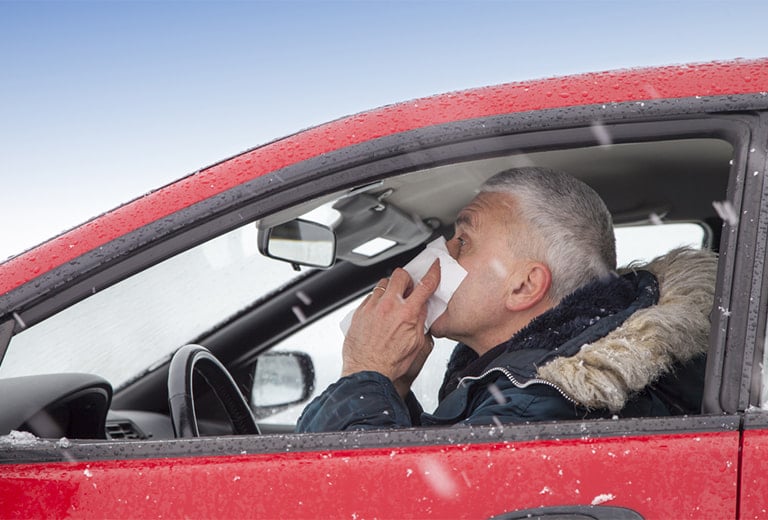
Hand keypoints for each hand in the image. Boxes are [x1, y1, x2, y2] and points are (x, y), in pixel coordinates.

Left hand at [341, 260, 440, 397]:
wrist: (367, 372)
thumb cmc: (390, 363)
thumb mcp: (417, 345)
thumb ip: (421, 322)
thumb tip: (422, 309)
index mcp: (407, 314)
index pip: (425, 285)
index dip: (433, 272)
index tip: (434, 266)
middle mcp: (388, 306)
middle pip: (400, 275)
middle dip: (407, 279)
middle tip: (408, 289)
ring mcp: (372, 307)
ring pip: (383, 283)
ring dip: (390, 289)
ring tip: (392, 303)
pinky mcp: (359, 312)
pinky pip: (370, 296)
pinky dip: (377, 300)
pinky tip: (379, 312)